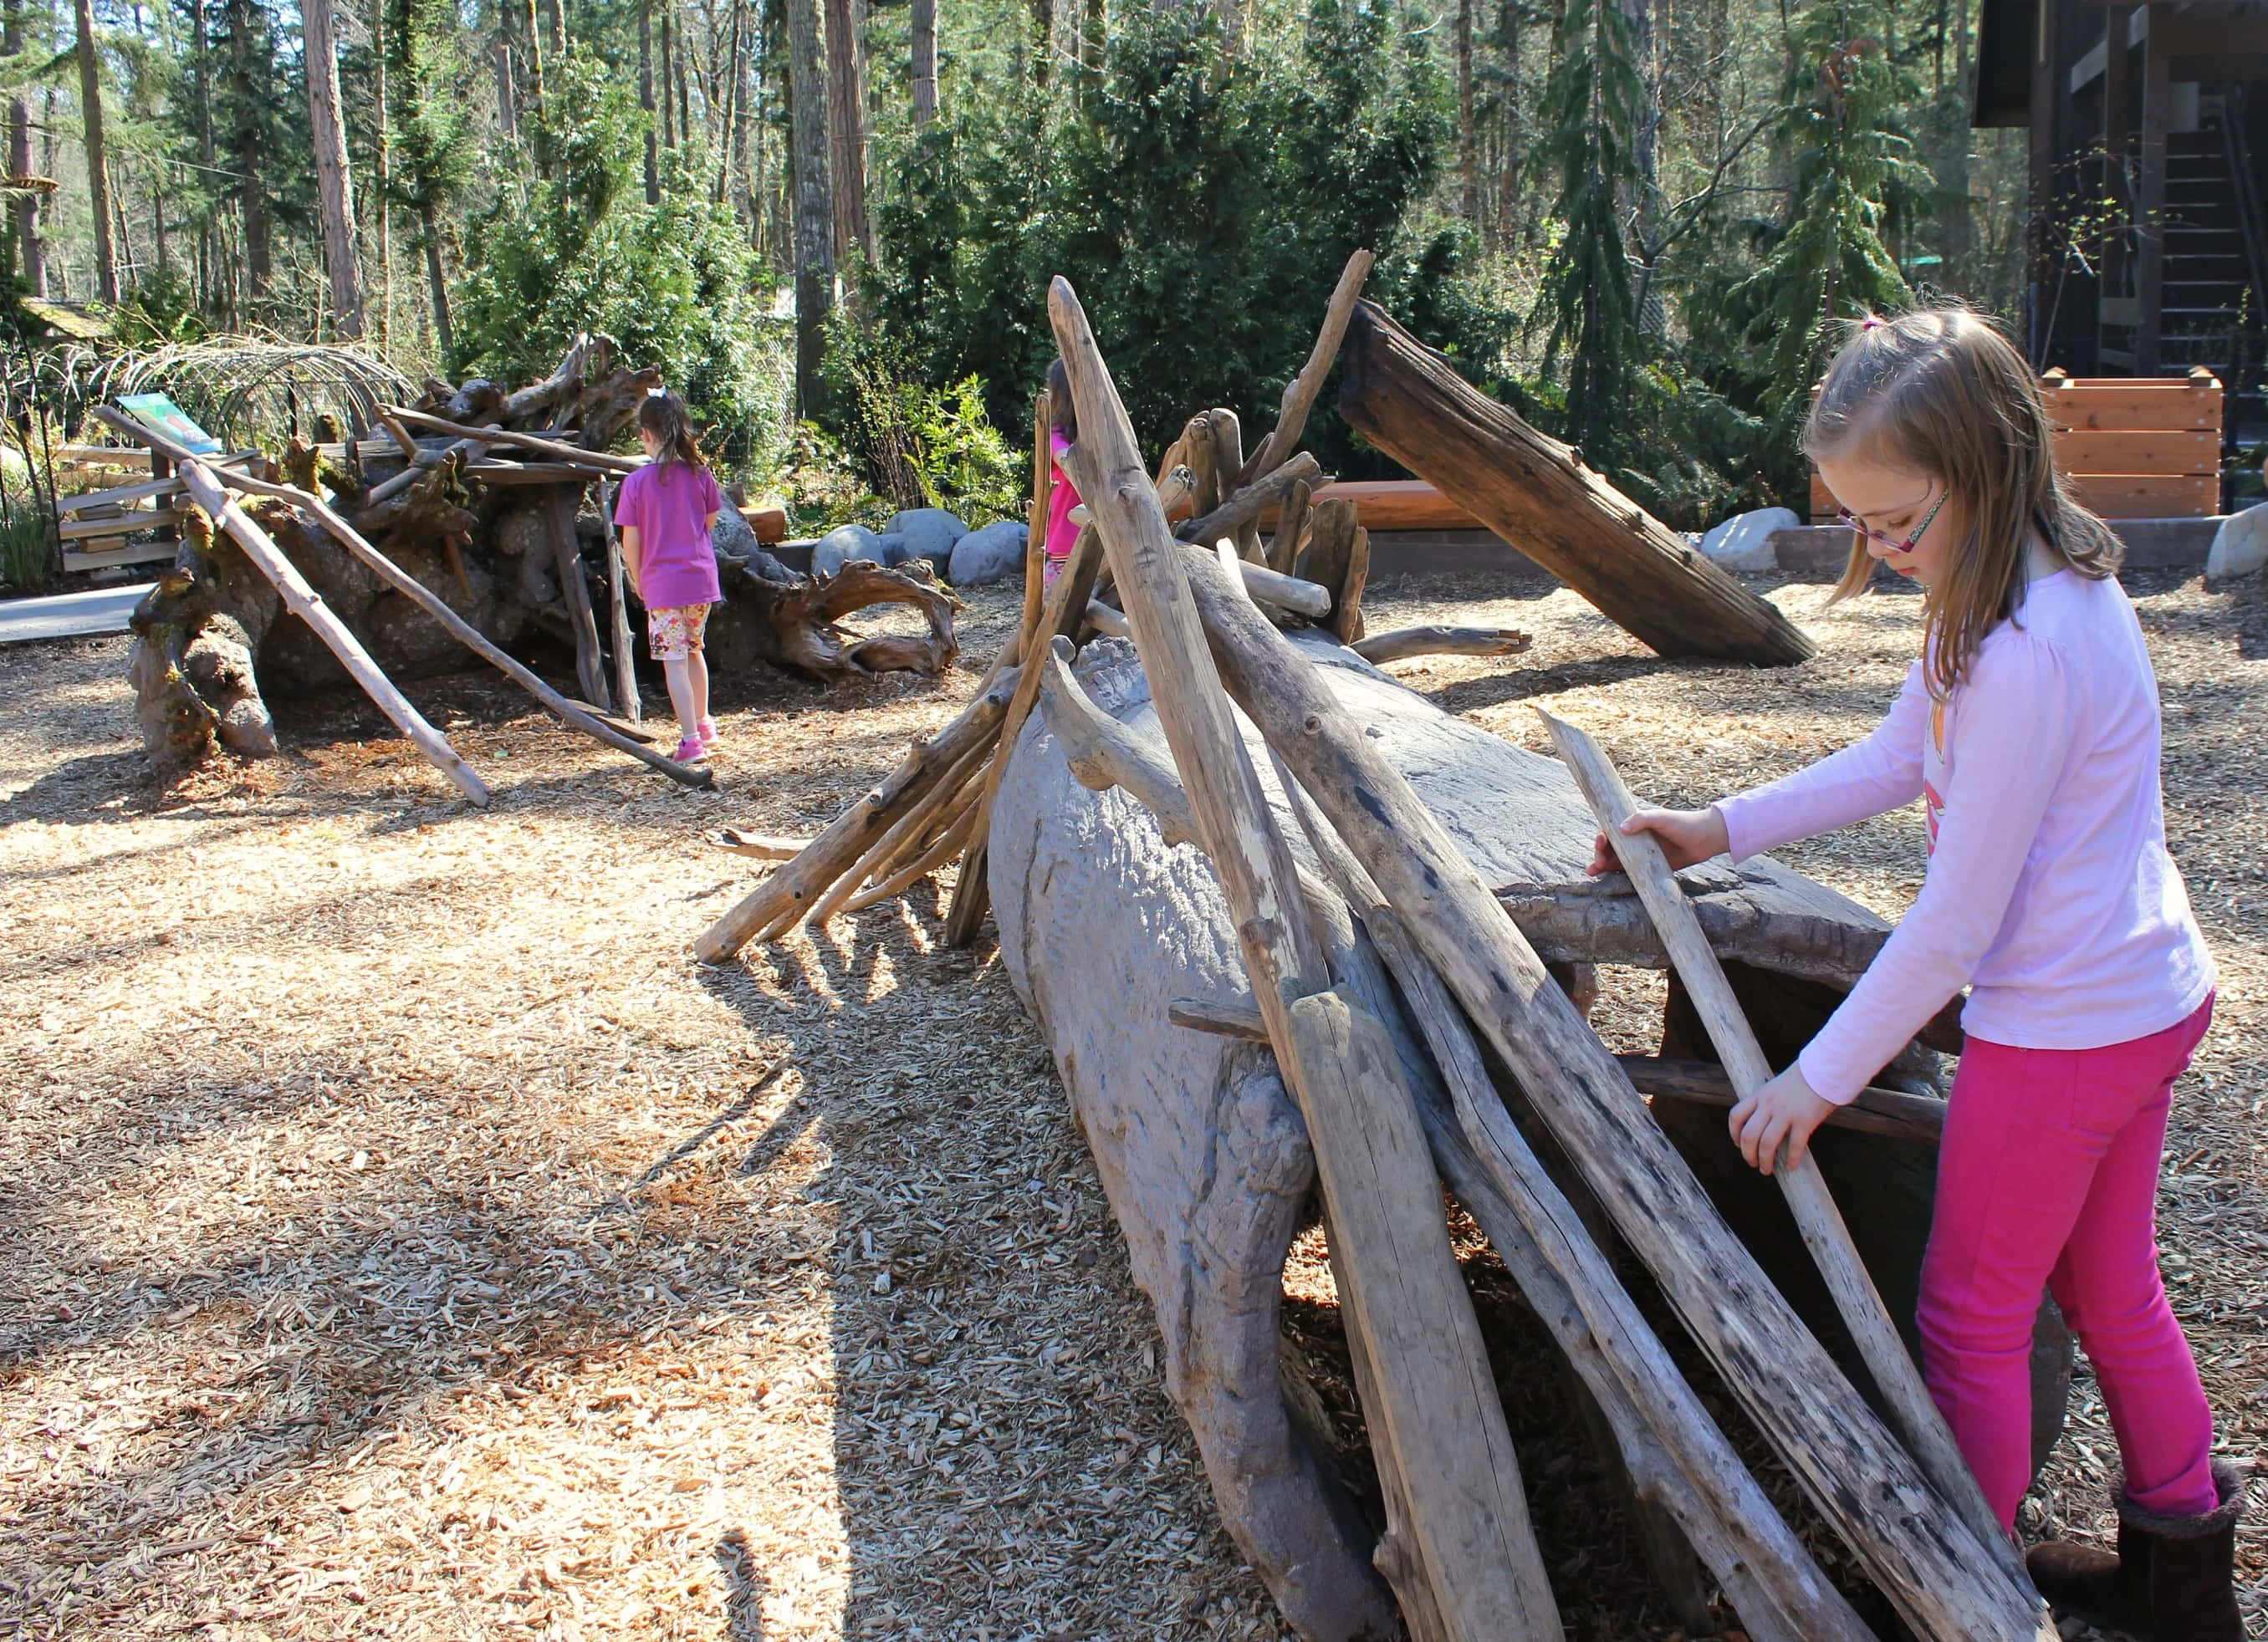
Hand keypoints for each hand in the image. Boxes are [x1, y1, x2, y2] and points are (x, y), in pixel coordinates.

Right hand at [1587, 806, 1729, 876]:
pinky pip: (1629, 871)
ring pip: (1616, 860)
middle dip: (1599, 853)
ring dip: (1602, 865)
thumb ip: (1642, 819)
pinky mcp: (1649, 867)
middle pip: (1610, 847)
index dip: (1602, 837)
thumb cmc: (1683, 823)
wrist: (1706, 839)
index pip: (1611, 830)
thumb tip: (1621, 828)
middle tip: (1597, 863)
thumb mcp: (1661, 817)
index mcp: (1636, 825)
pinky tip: (1606, 878)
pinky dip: (1616, 874)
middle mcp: (1635, 839)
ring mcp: (1642, 854)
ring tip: (1593, 872)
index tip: (1600, 842)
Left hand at [1728, 1063, 1834, 1174]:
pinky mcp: (1805, 1120)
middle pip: (1749, 1135)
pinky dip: (1792, 1159)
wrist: (1824, 1069)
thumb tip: (1766, 1122)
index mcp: (1760, 1095)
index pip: (1736, 1116)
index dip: (1733, 1133)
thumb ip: (1769, 1102)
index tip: (1738, 1144)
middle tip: (1752, 1163)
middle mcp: (1769, 1105)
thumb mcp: (1777, 1085)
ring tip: (1767, 1169)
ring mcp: (1786, 1113)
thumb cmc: (1804, 1077)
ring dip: (1765, 1160)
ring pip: (1767, 1143)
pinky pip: (1795, 1146)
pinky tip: (1792, 1166)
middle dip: (1747, 1154)